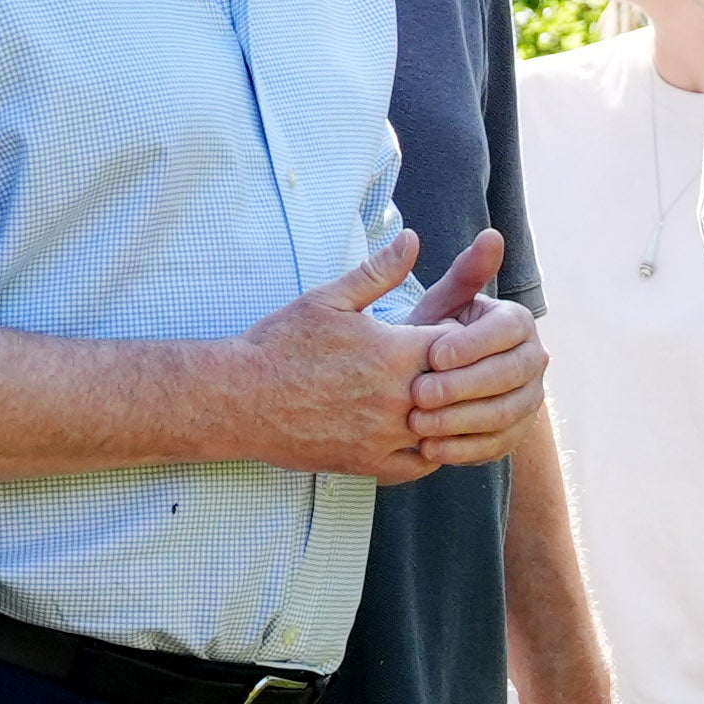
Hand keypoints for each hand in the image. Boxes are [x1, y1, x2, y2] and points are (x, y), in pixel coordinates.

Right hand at [225, 231, 496, 481]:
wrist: (240, 399)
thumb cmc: (281, 344)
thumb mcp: (330, 299)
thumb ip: (379, 271)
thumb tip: (412, 238)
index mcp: (395, 353)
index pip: (463, 346)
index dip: (463, 338)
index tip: (446, 333)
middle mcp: (399, 398)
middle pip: (462, 389)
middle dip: (462, 377)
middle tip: (450, 367)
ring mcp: (387, 436)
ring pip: (448, 431)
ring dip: (450, 415)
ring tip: (439, 399)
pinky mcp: (372, 464)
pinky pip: (421, 464)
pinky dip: (430, 450)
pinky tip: (423, 433)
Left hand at [401, 229, 542, 468]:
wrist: (437, 382)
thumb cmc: (435, 336)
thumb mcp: (444, 305)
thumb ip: (464, 275)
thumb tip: (493, 235)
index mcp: (519, 323)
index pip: (507, 332)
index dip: (472, 346)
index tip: (433, 356)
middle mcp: (534, 361)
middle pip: (509, 376)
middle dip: (463, 387)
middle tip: (419, 394)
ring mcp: (530, 401)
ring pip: (504, 414)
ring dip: (460, 422)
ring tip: (419, 424)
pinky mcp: (516, 434)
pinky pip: (495, 446)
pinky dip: (462, 450)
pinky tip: (428, 449)